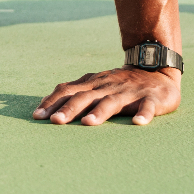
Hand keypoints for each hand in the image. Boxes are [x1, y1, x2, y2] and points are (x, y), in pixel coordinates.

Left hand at [32, 67, 180, 125]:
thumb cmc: (119, 83)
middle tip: (55, 121)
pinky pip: (147, 106)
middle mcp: (108, 87)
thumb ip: (75, 94)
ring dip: (100, 112)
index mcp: (93, 84)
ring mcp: (129, 92)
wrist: (156, 70)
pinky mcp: (151, 98)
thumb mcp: (95, 85)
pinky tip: (138, 123)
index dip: (52, 102)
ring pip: (112, 102)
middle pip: (85, 97)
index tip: (37, 116)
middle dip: (69, 109)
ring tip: (88, 123)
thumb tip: (45, 108)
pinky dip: (143, 114)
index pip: (68, 91)